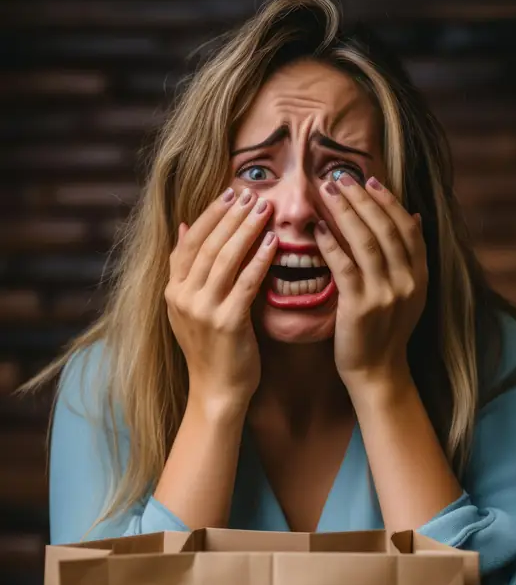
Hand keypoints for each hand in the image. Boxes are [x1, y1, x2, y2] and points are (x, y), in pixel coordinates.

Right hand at [165, 187, 277, 417]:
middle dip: (231, 216)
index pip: (189, 241)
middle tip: (252, 194)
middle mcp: (182, 297)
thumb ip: (187, 268)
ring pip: (225, 259)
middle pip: (208, 245)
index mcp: (173, 290)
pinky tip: (272, 243)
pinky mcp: (226, 323)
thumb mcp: (190, 307)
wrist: (216, 391)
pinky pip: (246, 283)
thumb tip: (182, 226)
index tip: (230, 193)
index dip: (210, 215)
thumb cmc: (211, 349)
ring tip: (264, 209)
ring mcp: (203, 310)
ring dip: (246, 230)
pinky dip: (259, 259)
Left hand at [315, 174, 427, 396]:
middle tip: (341, 177)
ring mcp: (385, 295)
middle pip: (387, 229)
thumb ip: (409, 258)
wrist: (377, 373)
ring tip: (328, 192)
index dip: (389, 201)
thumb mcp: (408, 294)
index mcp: (420, 277)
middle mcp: (407, 283)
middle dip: (363, 199)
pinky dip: (332, 244)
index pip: (408, 228)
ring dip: (346, 213)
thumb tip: (415, 215)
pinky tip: (319, 229)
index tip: (369, 181)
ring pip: (367, 242)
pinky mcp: (360, 307)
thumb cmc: (385, 332)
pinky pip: (345, 267)